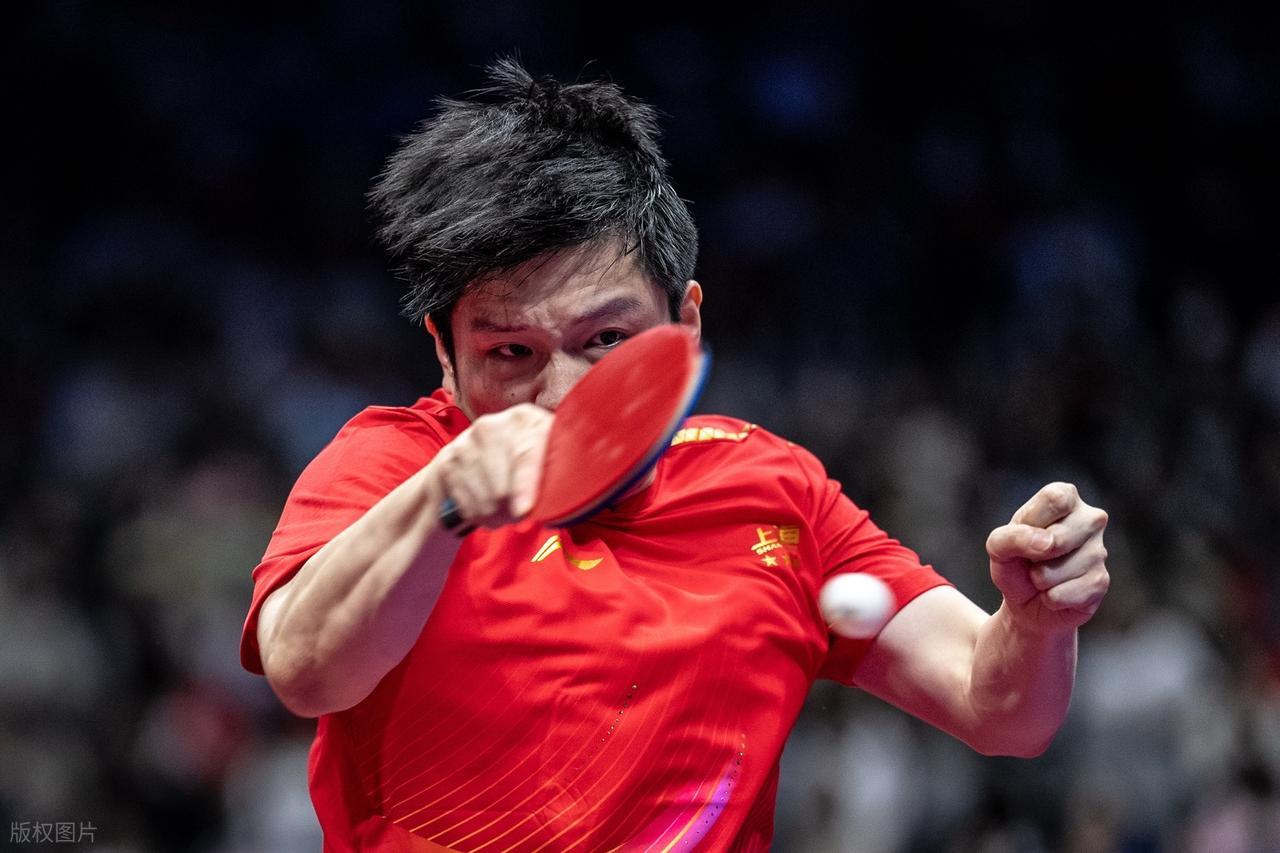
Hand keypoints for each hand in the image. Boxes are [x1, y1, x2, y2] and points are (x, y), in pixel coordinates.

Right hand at [431, 403, 552, 528]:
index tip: (524, 511)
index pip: (524, 454)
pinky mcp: (448, 460)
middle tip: (519, 514)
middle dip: (510, 509)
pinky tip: (484, 508)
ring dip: (494, 514)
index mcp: (526, 419)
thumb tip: (555, 501)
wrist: (482, 453)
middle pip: (501, 484)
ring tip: (502, 510)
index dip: (525, 486)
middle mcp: (492, 425)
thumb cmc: (527, 460)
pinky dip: (476, 514)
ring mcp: (466, 441)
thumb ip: (555, 473)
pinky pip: (464, 502)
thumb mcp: (547, 458)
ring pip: (483, 497)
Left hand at [986, 482, 1109, 631]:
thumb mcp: (998, 546)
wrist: (1027, 602)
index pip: (1054, 500)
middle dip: (1033, 555)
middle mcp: (1090, 519)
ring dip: (1040, 580)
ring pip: (1060, 570)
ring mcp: (1100, 551)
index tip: (1024, 531)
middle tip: (1033, 558)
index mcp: (1066, 498)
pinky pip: (1065, 593)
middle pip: (1059, 538)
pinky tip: (1055, 593)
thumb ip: (1011, 536)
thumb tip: (1047, 543)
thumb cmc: (1016, 563)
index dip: (1031, 522)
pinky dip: (1050, 598)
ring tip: (1043, 576)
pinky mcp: (1101, 582)